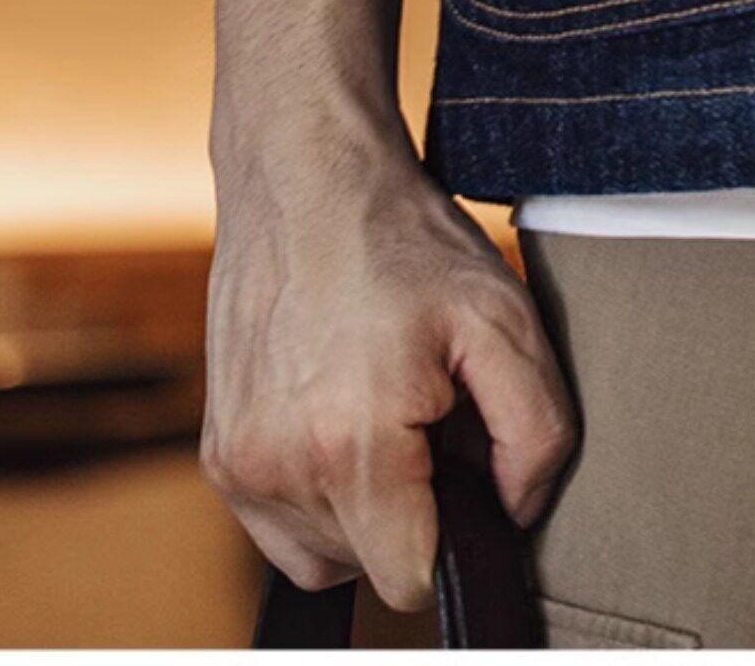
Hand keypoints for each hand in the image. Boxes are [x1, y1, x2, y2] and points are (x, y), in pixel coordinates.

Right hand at [202, 116, 576, 614]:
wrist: (303, 174)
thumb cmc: (402, 238)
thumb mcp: (504, 316)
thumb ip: (536, 433)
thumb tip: (517, 513)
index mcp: (349, 445)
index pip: (411, 580)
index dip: (458, 537)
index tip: (468, 468)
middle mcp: (277, 469)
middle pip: (370, 568)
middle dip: (415, 512)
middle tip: (432, 417)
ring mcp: (237, 466)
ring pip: (323, 556)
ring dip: (366, 508)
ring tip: (390, 413)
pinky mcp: (218, 455)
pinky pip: (281, 527)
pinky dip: (322, 493)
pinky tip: (347, 415)